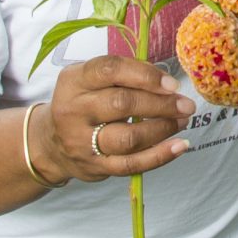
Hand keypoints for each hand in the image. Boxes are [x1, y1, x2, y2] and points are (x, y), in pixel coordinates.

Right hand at [39, 56, 195, 180]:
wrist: (51, 144)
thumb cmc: (84, 104)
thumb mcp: (89, 80)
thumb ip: (122, 75)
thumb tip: (167, 82)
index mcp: (74, 80)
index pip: (110, 70)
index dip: (145, 75)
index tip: (172, 84)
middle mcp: (74, 110)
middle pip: (122, 104)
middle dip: (161, 104)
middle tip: (186, 105)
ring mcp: (82, 141)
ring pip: (129, 137)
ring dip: (163, 128)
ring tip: (182, 121)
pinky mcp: (95, 166)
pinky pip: (131, 164)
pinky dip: (160, 156)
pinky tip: (179, 146)